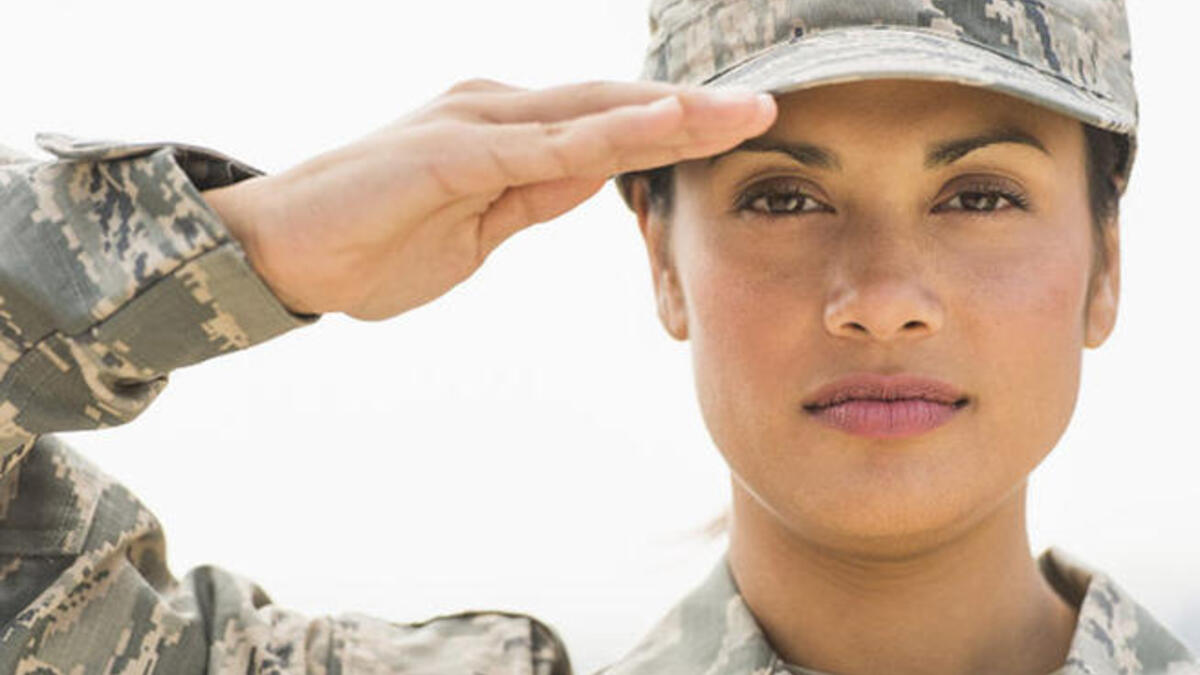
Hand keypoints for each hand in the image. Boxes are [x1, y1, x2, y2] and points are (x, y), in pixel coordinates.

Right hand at [204, 79, 776, 319]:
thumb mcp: (477, 230)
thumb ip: (533, 197)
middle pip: (612, 107)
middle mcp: (498, 111)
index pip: (605, 127)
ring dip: (670, 113)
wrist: (282, 252)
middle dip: (691, 111)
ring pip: (591, 115)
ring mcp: (476, 123)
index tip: (734, 132)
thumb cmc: (372, 243)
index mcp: (505, 133)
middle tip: (765, 107)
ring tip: (741, 110)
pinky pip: (544, 145)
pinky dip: (607, 135)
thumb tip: (594, 177)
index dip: (672, 127)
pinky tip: (660, 126)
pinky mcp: (452, 150)